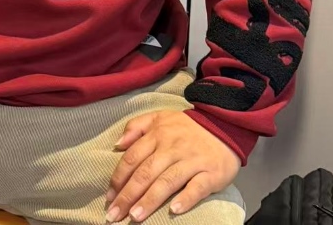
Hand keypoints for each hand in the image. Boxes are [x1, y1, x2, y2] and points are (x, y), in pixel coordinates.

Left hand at [105, 110, 240, 221]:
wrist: (223, 125)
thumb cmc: (186, 127)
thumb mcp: (159, 117)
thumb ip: (136, 126)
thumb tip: (117, 144)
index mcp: (157, 135)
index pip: (132, 158)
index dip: (119, 178)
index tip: (109, 197)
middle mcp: (172, 148)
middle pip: (146, 173)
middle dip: (128, 195)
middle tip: (115, 214)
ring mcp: (191, 160)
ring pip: (167, 181)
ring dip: (150, 200)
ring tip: (135, 217)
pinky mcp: (210, 173)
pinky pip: (197, 187)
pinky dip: (186, 198)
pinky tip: (174, 210)